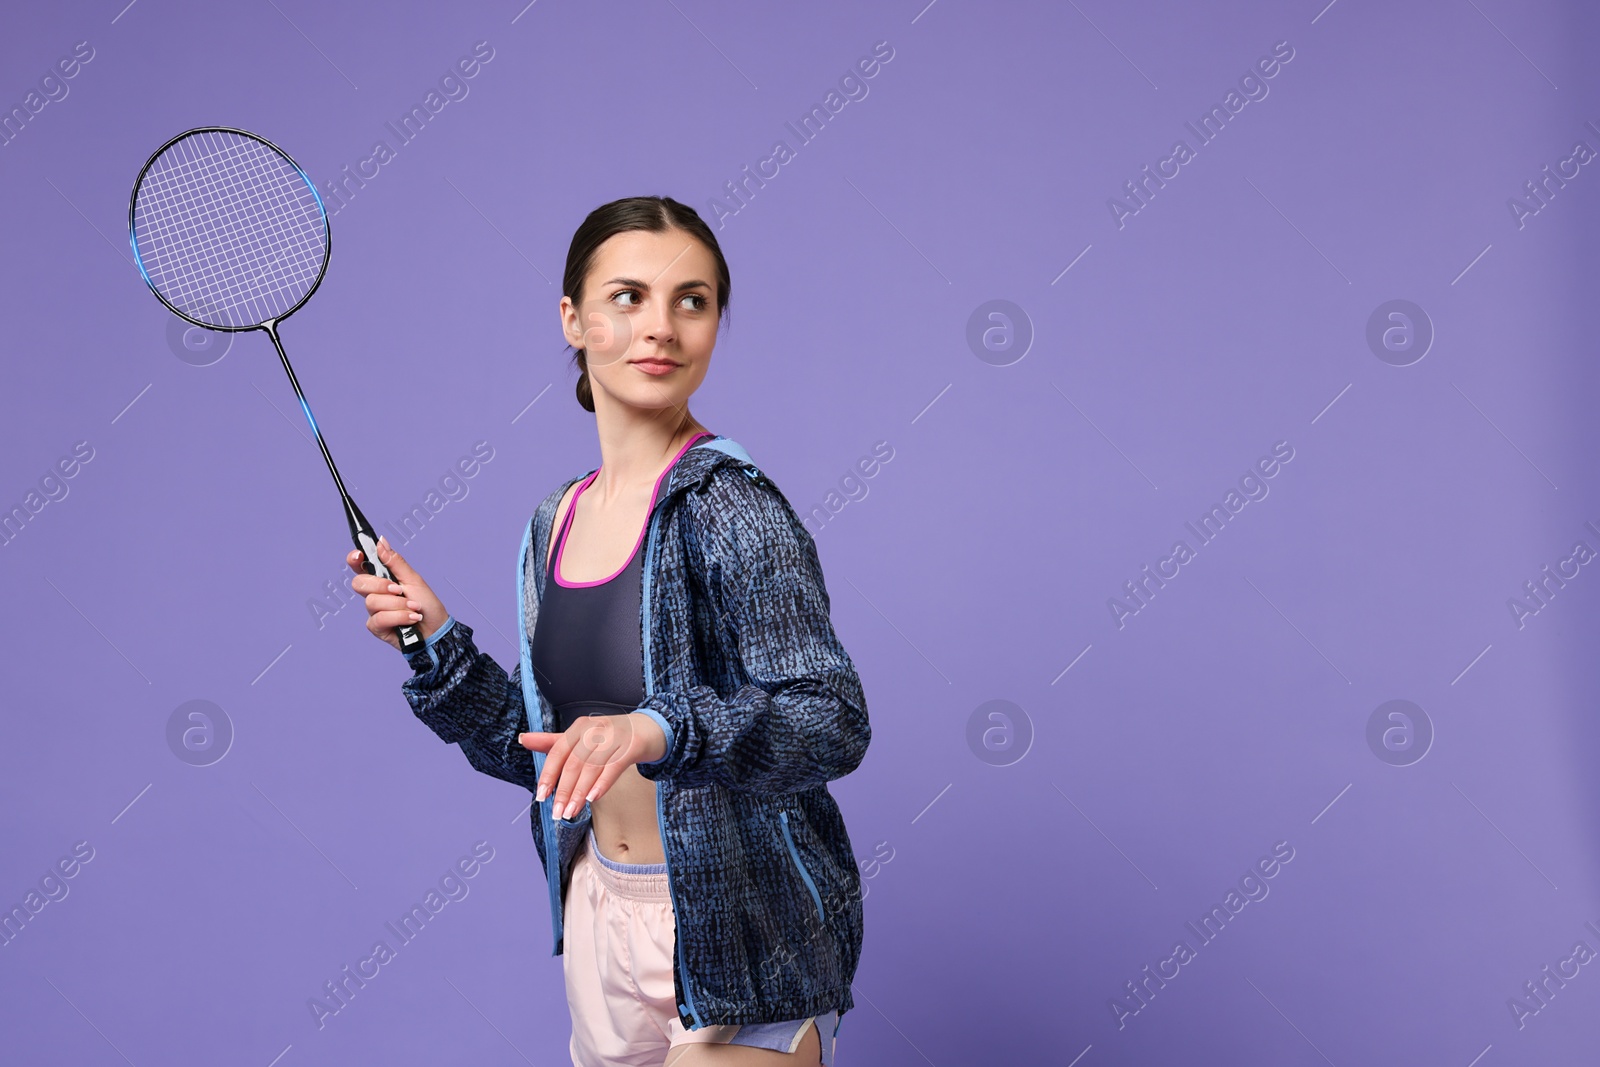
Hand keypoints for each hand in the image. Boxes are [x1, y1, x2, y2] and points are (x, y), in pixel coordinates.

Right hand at [347, 536, 448, 651]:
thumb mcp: (414, 579)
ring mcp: (374, 611)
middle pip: (359, 583)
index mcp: (382, 578)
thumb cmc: (427, 604)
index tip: (358, 555)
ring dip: (398, 604)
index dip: (354, 559)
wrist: (436, 629)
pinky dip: (399, 617)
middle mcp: (374, 594)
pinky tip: (411, 619)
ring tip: (413, 607)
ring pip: (372, 602)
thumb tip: (381, 542)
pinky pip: (378, 618)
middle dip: (380, 585)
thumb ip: (395, 562)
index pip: (360, 566)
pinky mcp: (376, 627)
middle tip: (399, 590)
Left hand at [520, 713, 667, 818]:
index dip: (548, 775)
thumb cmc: (612, 736)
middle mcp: (595, 729)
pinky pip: (614, 766)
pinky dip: (602, 783)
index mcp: (579, 727)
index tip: (541, 797)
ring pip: (592, 767)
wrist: (651, 727)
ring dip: (580, 793)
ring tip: (571, 812)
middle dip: (564, 791)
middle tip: (557, 813)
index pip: (558, 752)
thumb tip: (522, 739)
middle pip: (574, 763)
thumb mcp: (582, 737)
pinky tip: (593, 798)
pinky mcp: (632, 745)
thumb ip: (553, 742)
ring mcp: (615, 736)